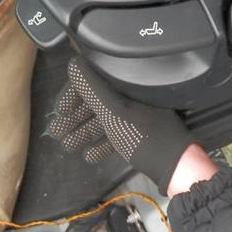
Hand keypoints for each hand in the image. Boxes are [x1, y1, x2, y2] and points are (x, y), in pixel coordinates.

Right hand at [47, 58, 192, 193]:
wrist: (175, 168)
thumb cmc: (144, 137)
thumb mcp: (115, 112)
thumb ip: (92, 89)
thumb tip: (73, 63)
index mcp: (129, 84)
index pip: (94, 81)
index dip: (74, 95)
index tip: (60, 111)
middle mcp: (133, 96)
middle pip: (97, 103)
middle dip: (75, 119)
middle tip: (56, 133)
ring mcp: (137, 116)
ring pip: (104, 121)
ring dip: (84, 133)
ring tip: (67, 146)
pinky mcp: (141, 134)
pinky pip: (117, 135)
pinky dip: (102, 144)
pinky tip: (89, 157)